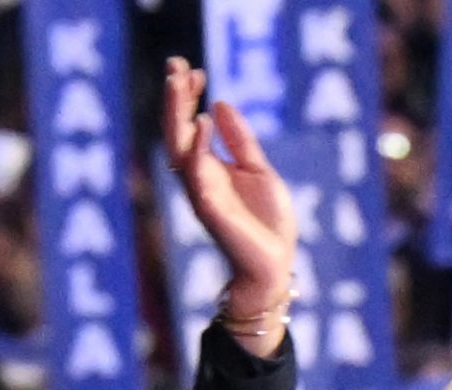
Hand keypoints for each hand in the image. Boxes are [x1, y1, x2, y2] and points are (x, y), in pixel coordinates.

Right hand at [162, 58, 297, 338]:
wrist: (275, 263)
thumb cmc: (267, 222)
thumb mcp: (259, 170)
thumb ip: (241, 140)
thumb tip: (221, 102)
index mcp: (209, 168)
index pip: (190, 125)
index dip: (189, 97)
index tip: (195, 69)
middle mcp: (198, 178)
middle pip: (178, 131)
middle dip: (176, 98)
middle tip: (176, 64)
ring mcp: (201, 193)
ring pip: (180, 148)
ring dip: (179, 114)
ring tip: (181, 82)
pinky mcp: (212, 210)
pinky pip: (198, 175)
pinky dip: (199, 148)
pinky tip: (203, 122)